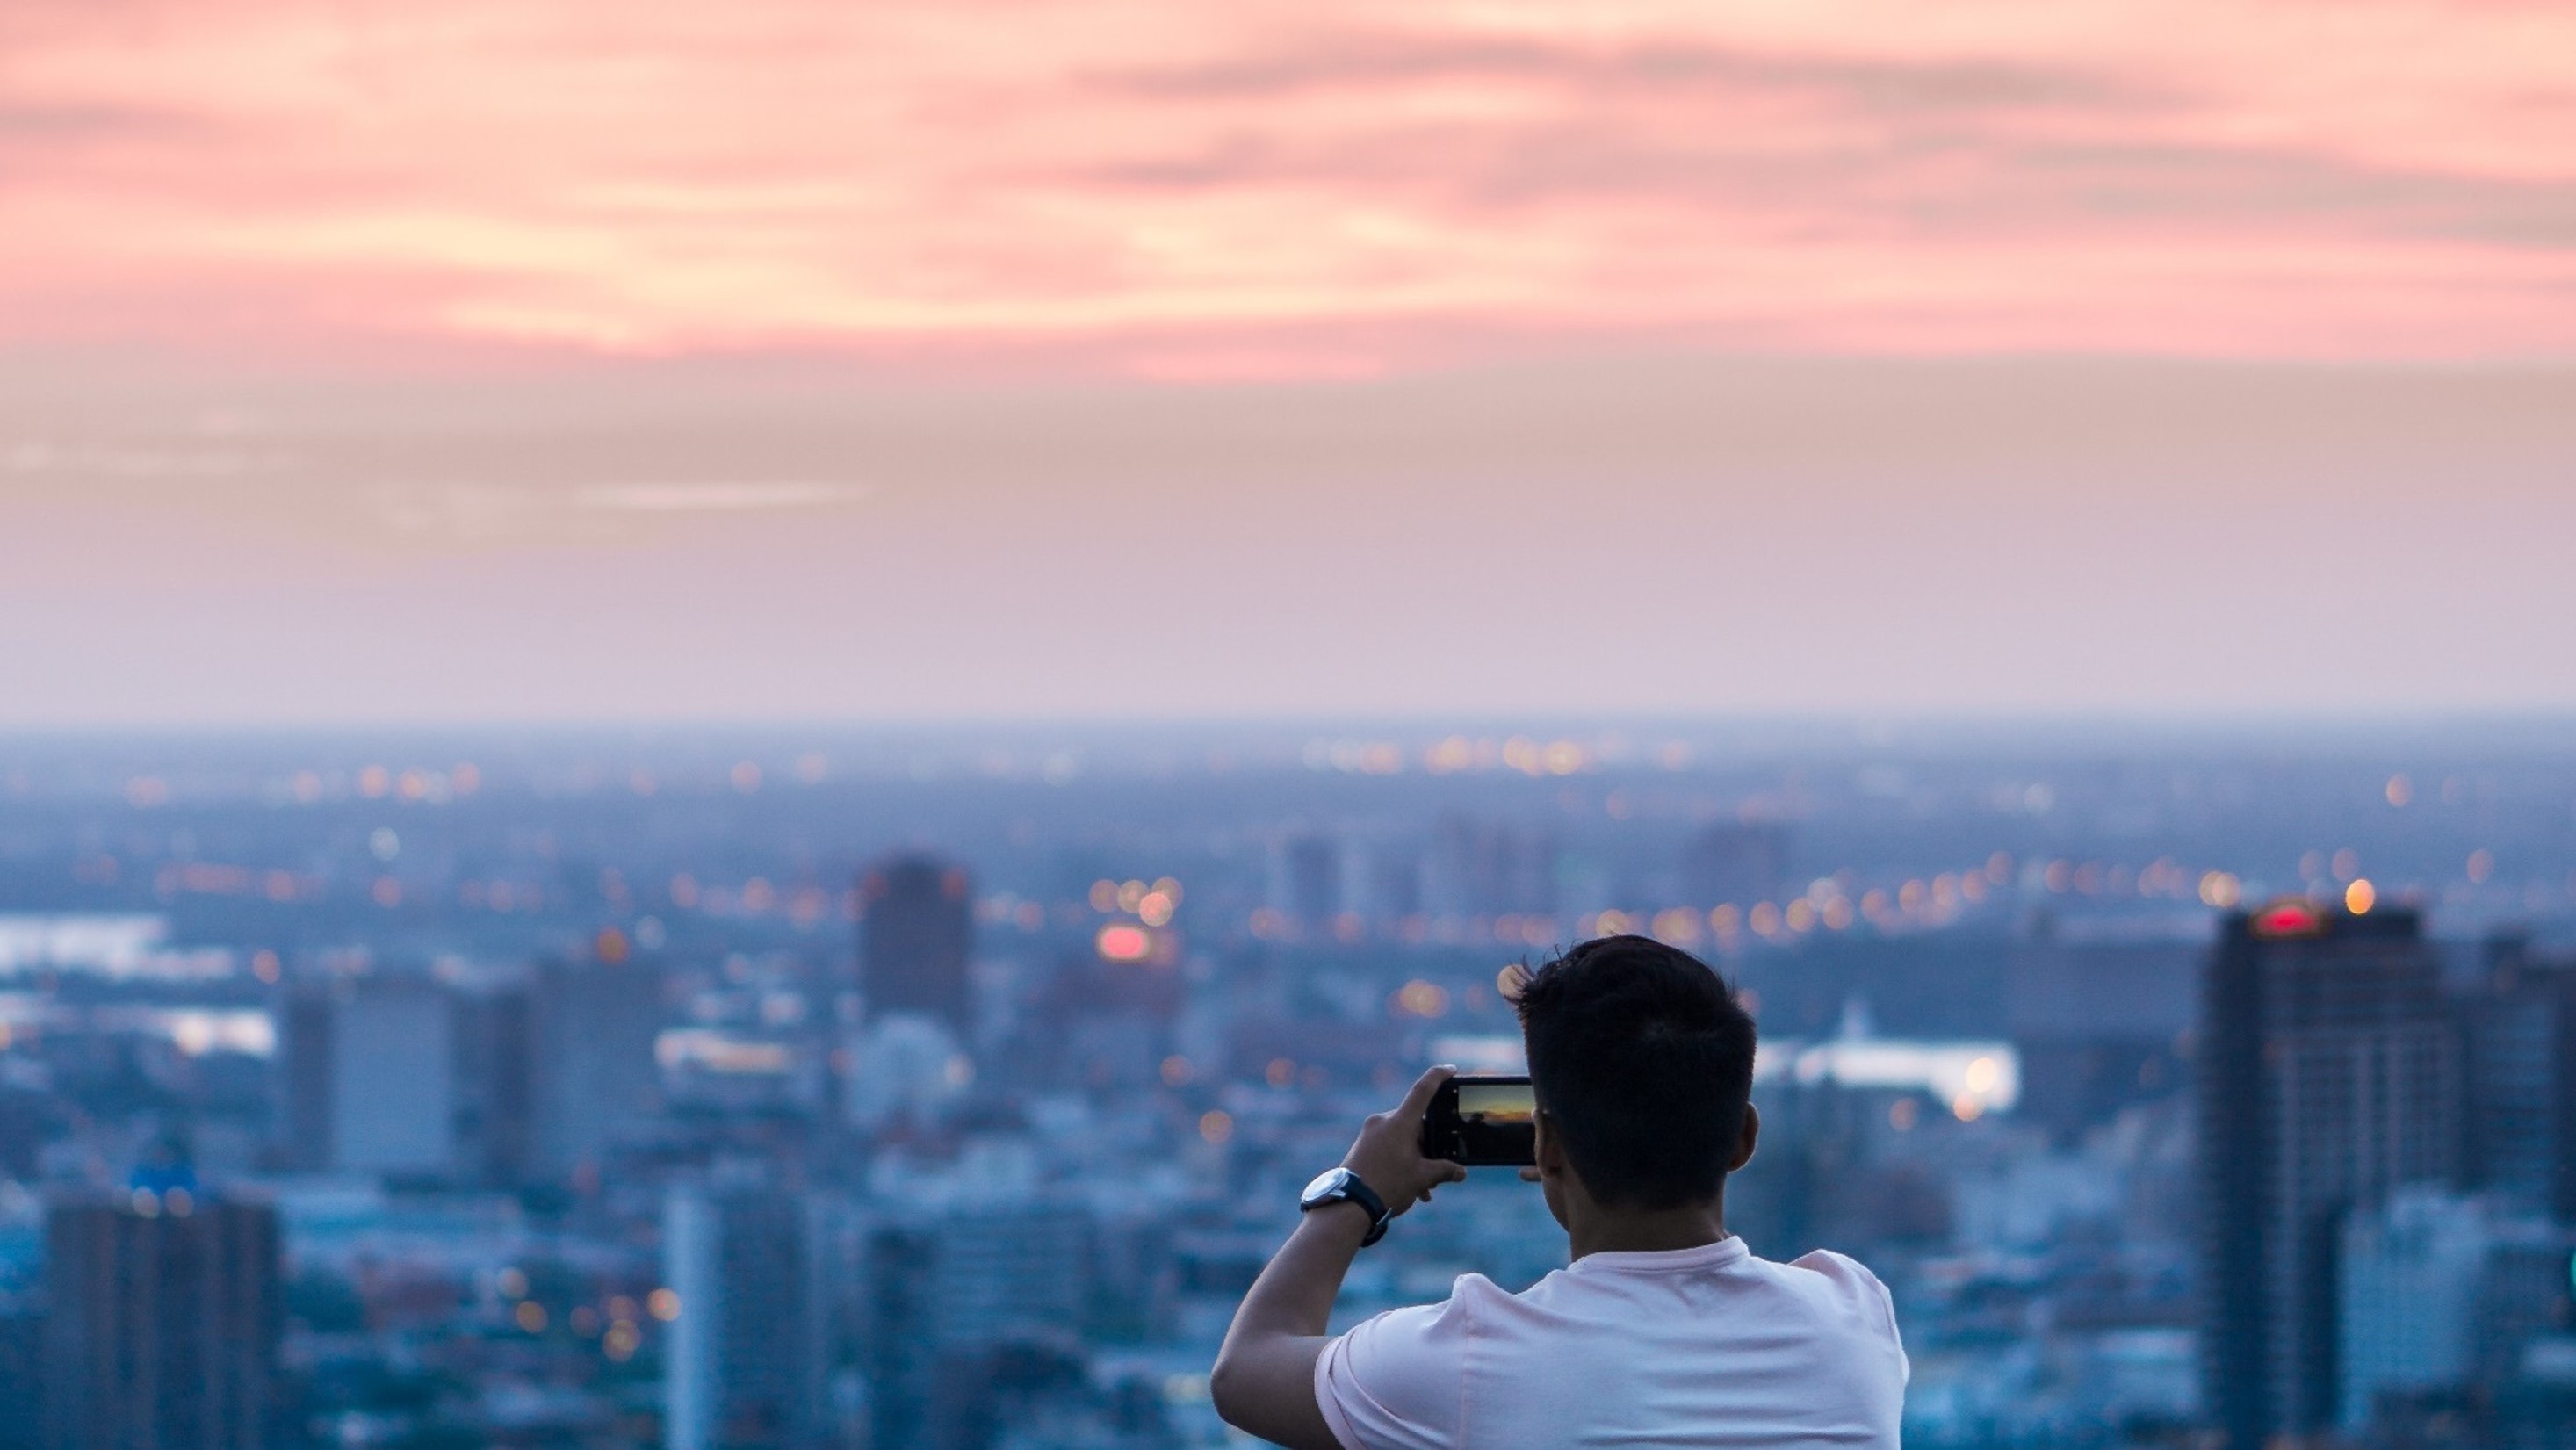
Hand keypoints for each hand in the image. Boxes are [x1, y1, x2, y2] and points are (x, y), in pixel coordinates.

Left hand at [1340, 1066, 1468, 1217]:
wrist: (1348, 1205)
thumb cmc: (1387, 1186)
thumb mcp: (1422, 1178)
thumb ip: (1445, 1171)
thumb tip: (1460, 1173)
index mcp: (1400, 1122)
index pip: (1423, 1089)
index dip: (1439, 1076)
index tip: (1450, 1069)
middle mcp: (1383, 1121)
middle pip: (1416, 1124)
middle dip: (1430, 1147)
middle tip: (1438, 1170)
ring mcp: (1371, 1133)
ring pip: (1403, 1139)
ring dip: (1417, 1160)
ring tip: (1424, 1188)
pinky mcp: (1363, 1145)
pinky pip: (1389, 1146)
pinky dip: (1402, 1162)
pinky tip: (1411, 1188)